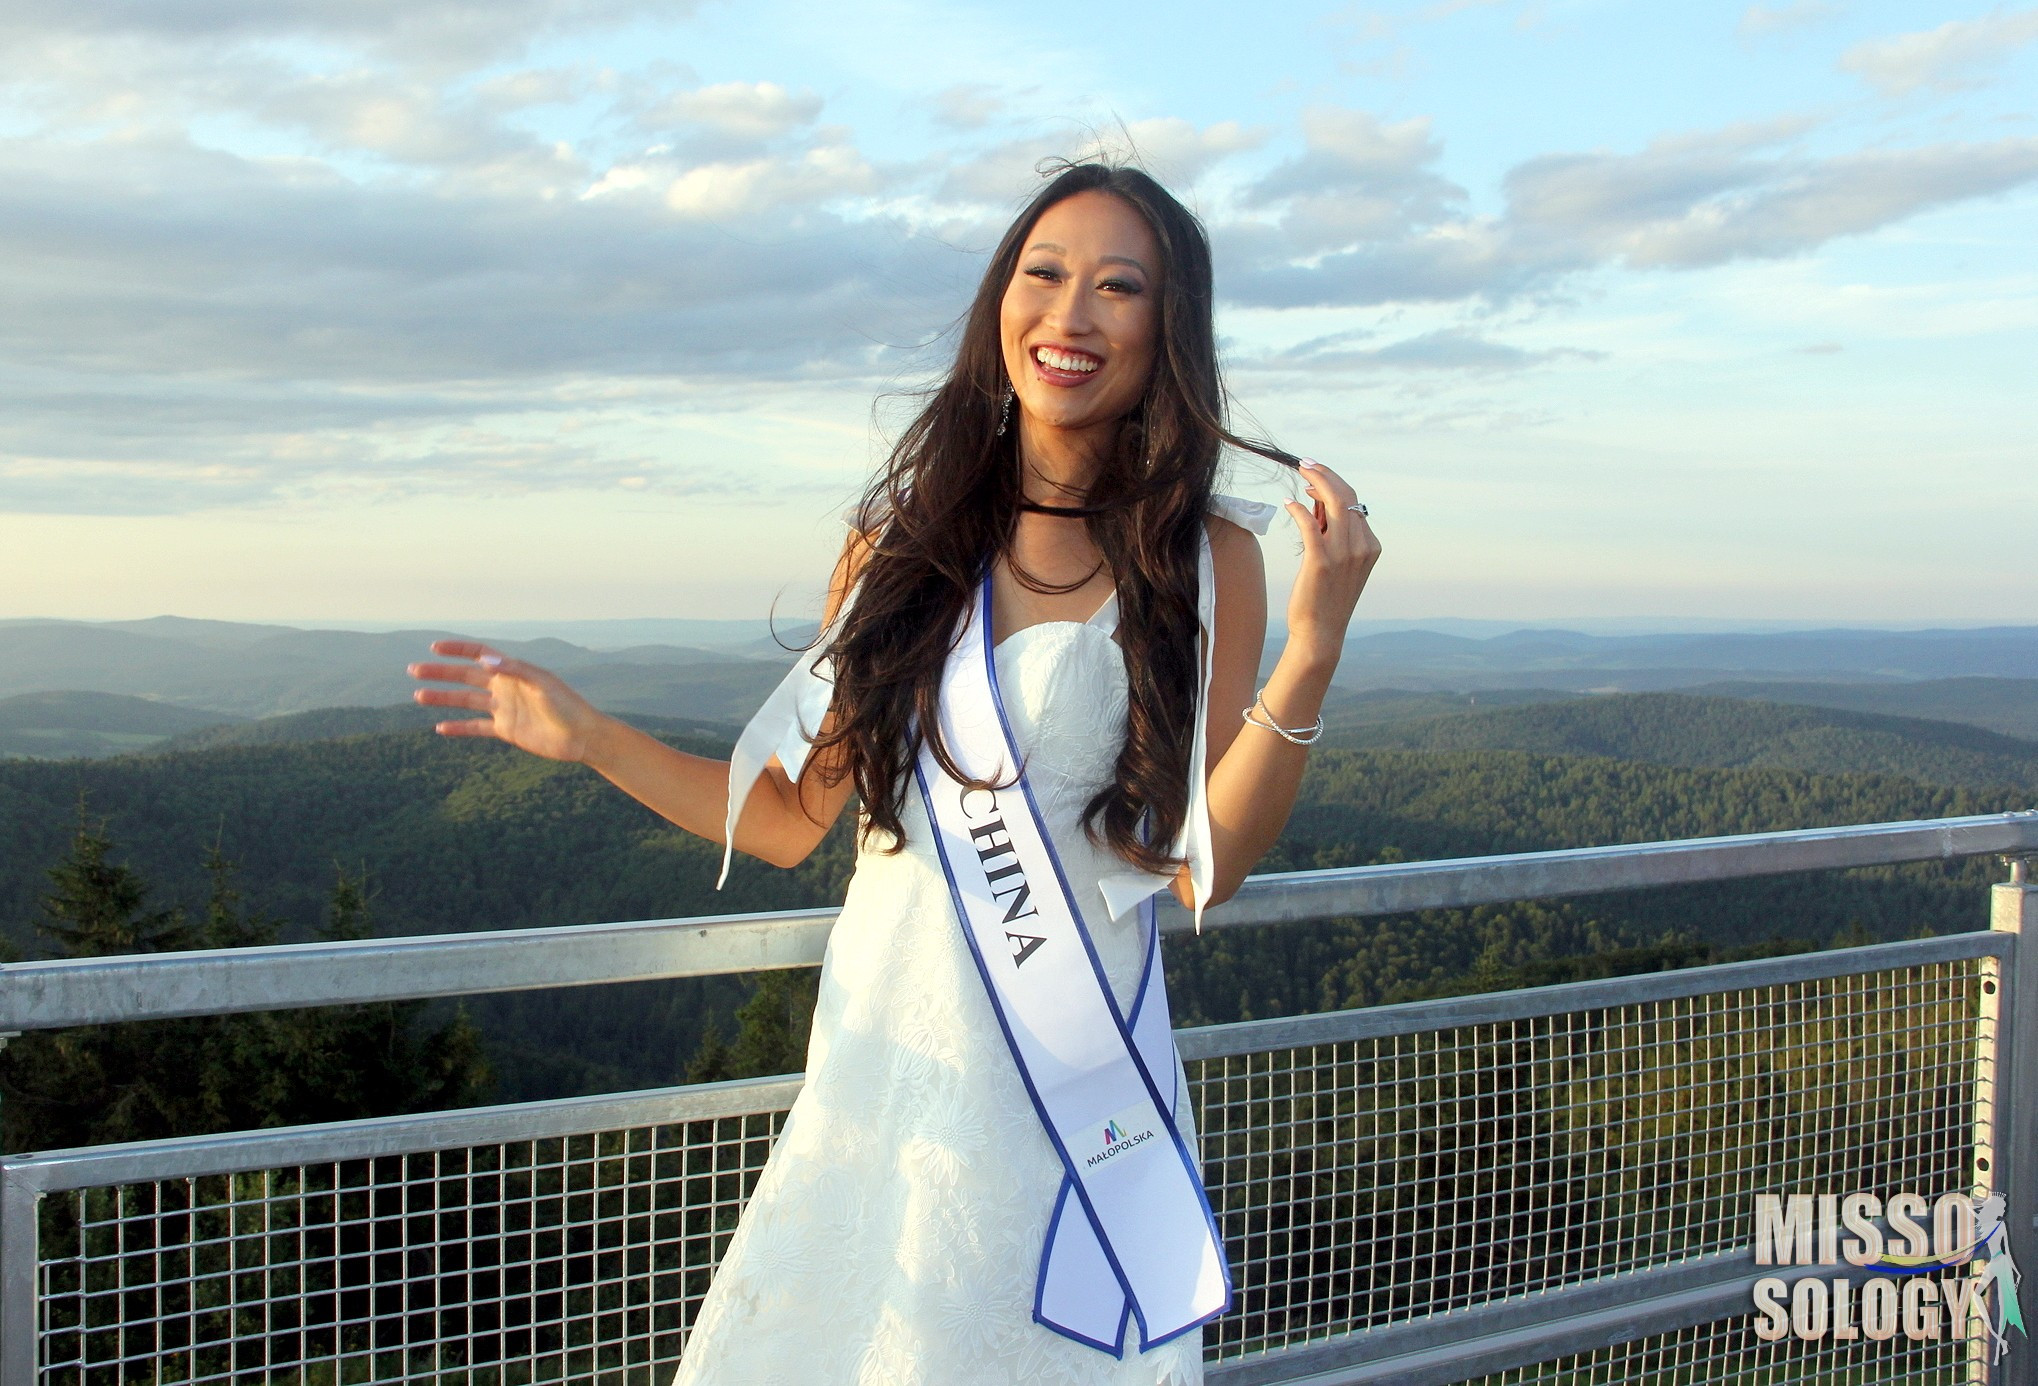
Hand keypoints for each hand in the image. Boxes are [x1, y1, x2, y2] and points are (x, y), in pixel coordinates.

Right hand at [407, 640, 604, 762]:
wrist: (583, 737)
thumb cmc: (568, 706)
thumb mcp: (542, 684)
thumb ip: (514, 670)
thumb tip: (484, 660)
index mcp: (513, 671)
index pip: (479, 655)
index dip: (457, 649)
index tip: (434, 648)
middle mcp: (505, 687)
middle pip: (465, 676)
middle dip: (440, 673)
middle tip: (414, 671)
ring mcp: (505, 708)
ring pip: (466, 701)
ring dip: (443, 699)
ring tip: (418, 696)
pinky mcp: (507, 730)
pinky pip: (477, 727)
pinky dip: (459, 728)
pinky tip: (440, 728)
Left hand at [1282, 459, 1380, 661]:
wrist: (1321, 633)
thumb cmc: (1325, 598)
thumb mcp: (1338, 563)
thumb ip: (1333, 534)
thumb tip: (1318, 503)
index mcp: (1370, 546)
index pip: (1354, 503)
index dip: (1333, 485)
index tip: (1313, 479)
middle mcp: (1361, 546)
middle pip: (1346, 495)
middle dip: (1326, 474)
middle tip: (1306, 463)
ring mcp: (1343, 554)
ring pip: (1333, 502)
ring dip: (1315, 482)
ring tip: (1299, 473)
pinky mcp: (1321, 561)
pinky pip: (1310, 524)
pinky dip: (1299, 509)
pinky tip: (1289, 504)